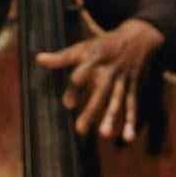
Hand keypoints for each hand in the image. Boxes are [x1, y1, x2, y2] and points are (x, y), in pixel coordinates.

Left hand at [35, 18, 164, 141]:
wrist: (137, 38)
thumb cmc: (102, 46)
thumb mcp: (82, 48)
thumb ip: (62, 57)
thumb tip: (38, 59)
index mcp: (94, 60)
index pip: (82, 74)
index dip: (74, 89)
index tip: (68, 104)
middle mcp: (108, 71)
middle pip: (101, 90)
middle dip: (92, 109)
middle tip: (80, 129)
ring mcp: (122, 81)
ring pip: (118, 100)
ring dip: (112, 117)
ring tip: (105, 134)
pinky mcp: (132, 89)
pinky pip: (132, 106)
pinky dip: (131, 122)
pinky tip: (128, 138)